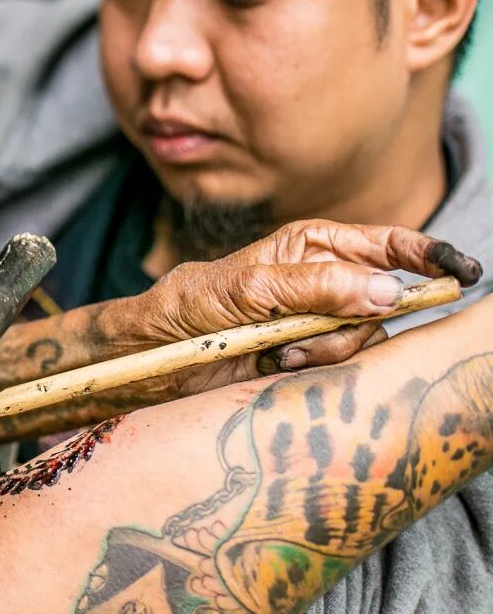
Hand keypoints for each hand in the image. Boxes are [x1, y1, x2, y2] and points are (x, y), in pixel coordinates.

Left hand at [127, 221, 481, 394]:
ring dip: (325, 349)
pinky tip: (275, 365)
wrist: (155, 354)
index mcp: (314, 246)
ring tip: (277, 350)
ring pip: (364, 340)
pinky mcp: (309, 357)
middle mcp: (326, 281)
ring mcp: (320, 321)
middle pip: (385, 301)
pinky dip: (311, 369)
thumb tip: (386, 292)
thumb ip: (315, 288)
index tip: (458, 271)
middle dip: (358, 320)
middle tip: (311, 332)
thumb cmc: (189, 306)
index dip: (428, 255)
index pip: (388, 245)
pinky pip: (339, 367)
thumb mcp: (247, 290)